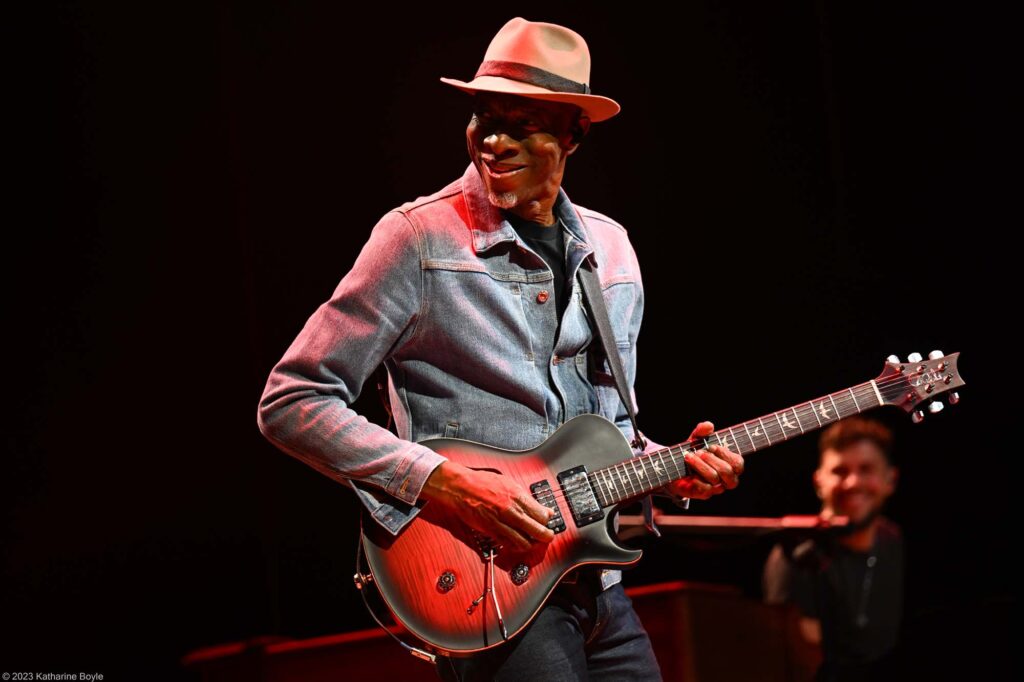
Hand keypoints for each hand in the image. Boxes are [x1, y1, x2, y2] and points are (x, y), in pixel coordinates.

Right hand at [420, 461, 555, 550]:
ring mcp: (501, 522)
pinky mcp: (491, 531)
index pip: (542, 515)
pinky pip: (508, 544)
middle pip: (538, 531)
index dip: (547, 521)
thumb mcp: (509, 484)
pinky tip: (517, 542)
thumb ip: (527, 498)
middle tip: (546, 536)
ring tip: (532, 541)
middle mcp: (511, 511)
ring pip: (524, 542)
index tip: (547, 522)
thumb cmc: (482, 483)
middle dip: (546, 536)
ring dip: (531, 543)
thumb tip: (543, 508)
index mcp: (517, 497)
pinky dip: (515, 546)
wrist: (460, 487)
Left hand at [664, 421, 743, 499]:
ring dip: (700, 466)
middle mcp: (727, 478)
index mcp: (731, 465)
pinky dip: (697, 479)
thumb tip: (708, 425)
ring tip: (689, 457)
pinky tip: (689, 473)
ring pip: (715, 479)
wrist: (675, 467)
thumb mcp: (696, 439)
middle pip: (727, 471)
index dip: (725, 454)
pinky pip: (705, 489)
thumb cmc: (693, 452)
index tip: (711, 446)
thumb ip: (702, 431)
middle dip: (711, 459)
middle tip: (699, 452)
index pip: (738, 463)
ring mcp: (716, 488)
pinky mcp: (704, 494)